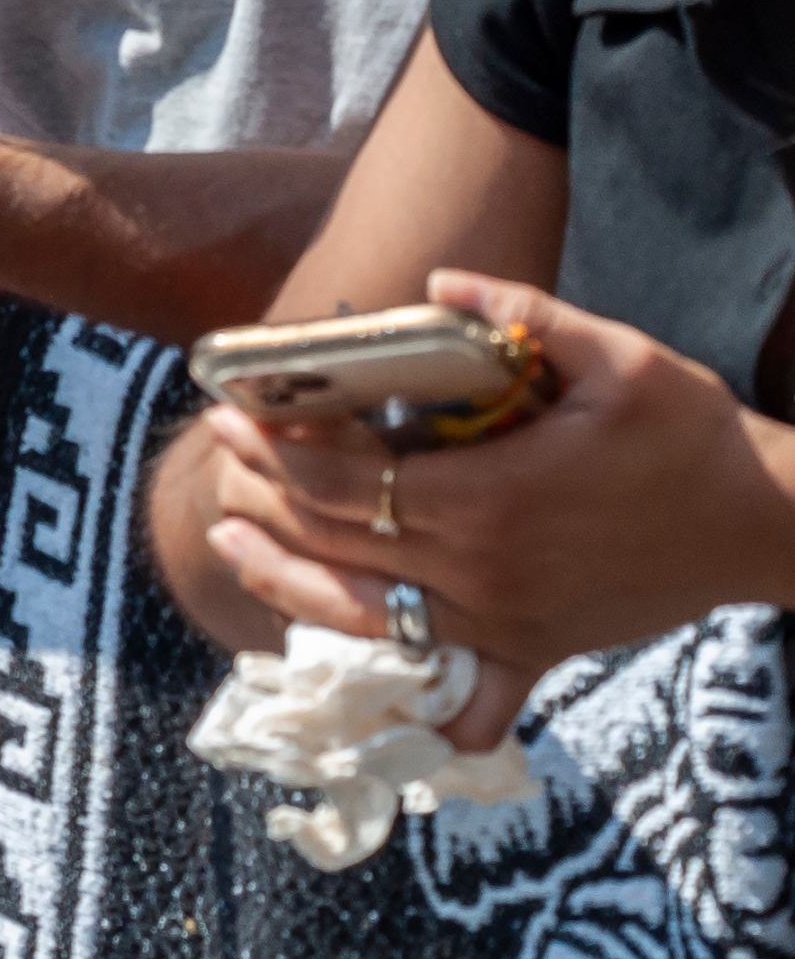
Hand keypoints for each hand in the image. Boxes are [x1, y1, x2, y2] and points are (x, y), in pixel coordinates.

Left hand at [186, 276, 794, 748]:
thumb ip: (522, 311)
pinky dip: (389, 673)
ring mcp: (507, 624)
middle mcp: (484, 572)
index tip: (231, 410)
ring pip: (365, 613)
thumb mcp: (621, 355)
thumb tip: (437, 279)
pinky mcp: (535, 653)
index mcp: (491, 498)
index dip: (277, 446)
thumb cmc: (694, 435)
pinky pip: (446, 680)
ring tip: (226, 537)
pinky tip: (337, 655)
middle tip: (218, 452)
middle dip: (263, 492)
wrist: (770, 525)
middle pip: (338, 539)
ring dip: (284, 578)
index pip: (347, 478)